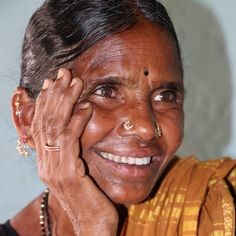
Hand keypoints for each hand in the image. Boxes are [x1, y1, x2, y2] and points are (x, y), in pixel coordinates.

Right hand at [31, 68, 117, 234]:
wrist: (91, 225)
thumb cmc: (87, 197)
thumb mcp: (75, 171)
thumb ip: (70, 152)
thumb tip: (72, 129)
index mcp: (46, 161)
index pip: (41, 125)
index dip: (45, 102)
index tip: (52, 82)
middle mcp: (45, 163)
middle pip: (46, 121)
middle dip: (55, 95)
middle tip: (64, 73)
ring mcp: (54, 169)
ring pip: (55, 128)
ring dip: (65, 103)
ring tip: (75, 83)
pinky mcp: (68, 175)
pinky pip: (70, 142)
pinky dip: (77, 122)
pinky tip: (86, 108)